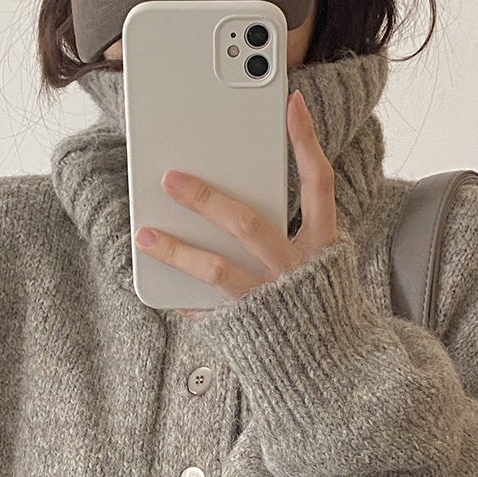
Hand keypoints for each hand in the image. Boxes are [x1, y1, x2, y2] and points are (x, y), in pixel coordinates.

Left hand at [132, 90, 336, 319]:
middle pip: (248, 224)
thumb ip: (288, 229)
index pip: (318, 185)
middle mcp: (297, 272)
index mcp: (323, 246)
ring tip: (144, 235)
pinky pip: (207, 310)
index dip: (306, 142)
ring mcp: (271, 302)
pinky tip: (159, 284)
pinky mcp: (248, 329)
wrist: (333, 373)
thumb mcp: (318, 263)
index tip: (290, 103)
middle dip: (205, 198)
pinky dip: (183, 297)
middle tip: (170, 177)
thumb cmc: (316, 305)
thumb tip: (236, 189)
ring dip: (176, 250)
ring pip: (218, 270)